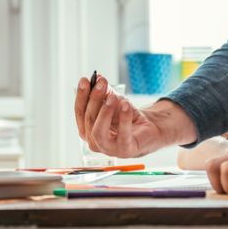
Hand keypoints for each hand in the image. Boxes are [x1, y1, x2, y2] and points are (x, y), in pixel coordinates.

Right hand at [73, 74, 196, 157]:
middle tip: (101, 83)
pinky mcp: (125, 150)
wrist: (148, 128)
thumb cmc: (126, 116)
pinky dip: (124, 118)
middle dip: (94, 99)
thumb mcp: (114, 100)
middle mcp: (94, 141)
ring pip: (98, 131)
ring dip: (104, 111)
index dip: (81, 95)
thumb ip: (104, 92)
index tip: (85, 80)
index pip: (79, 111)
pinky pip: (122, 134)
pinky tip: (126, 105)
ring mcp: (108, 148)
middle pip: (88, 119)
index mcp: (87, 129)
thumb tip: (97, 78)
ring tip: (113, 97)